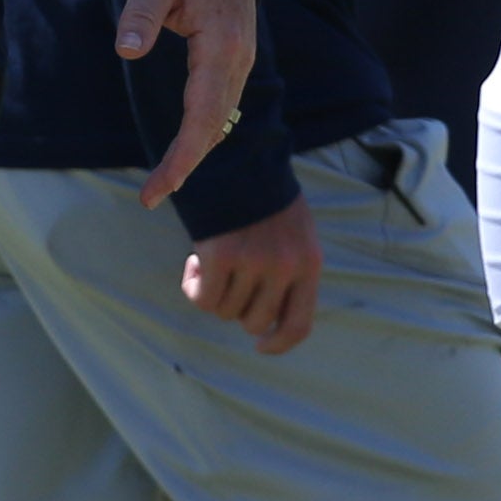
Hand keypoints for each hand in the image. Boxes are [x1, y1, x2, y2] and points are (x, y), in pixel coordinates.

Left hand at [115, 0, 258, 210]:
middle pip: (215, 126)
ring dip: (194, 150)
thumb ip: (141, 10)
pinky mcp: (231, 54)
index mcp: (221, 44)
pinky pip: (219, 102)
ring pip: (219, 117)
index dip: (182, 157)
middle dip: (185, 164)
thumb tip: (126, 49)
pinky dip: (202, 129)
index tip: (157, 188)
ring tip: (161, 181)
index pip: (203, 115)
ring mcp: (238, 58)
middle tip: (150, 197)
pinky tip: (183, 145)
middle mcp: (237, 58)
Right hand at [182, 197, 320, 355]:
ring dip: (212, 293)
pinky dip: (193, 287)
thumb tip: (264, 324)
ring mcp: (254, 262)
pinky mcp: (221, 255)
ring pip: (225, 311)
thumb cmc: (264, 197)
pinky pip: (202, 297)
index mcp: (308, 264)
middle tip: (227, 282)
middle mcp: (285, 267)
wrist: (239, 155)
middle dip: (236, 308)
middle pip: (254, 321)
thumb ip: (289, 273)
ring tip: (209, 264)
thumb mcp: (294, 234)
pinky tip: (192, 263)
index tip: (260, 345)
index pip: (298, 325)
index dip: (278, 344)